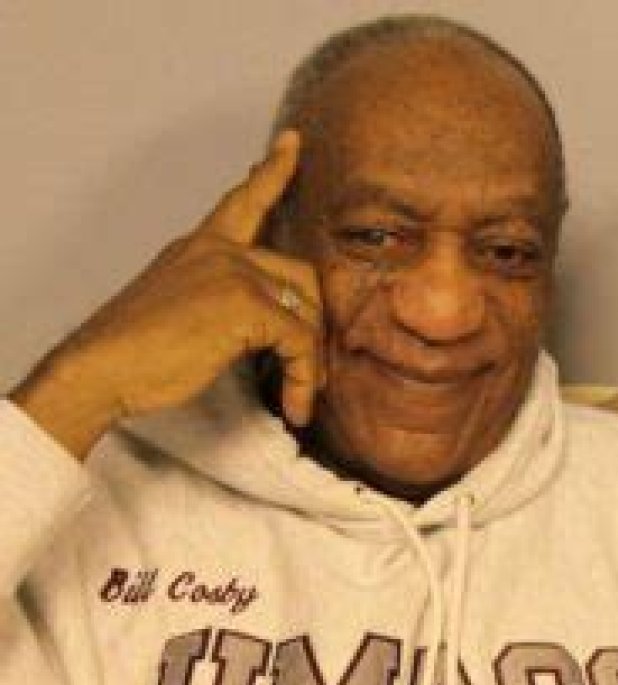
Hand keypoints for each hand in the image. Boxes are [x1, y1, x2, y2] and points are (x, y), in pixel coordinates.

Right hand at [10, 130, 323, 456]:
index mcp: (200, 247)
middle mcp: (220, 250)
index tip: (293, 143)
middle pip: (300, 273)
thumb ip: (215, 299)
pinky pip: (299, 340)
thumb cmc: (133, 352)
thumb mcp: (177, 308)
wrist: (101, 367)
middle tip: (313, 368)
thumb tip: (255, 327)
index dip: (272, 171)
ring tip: (301, 396)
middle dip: (314, 323)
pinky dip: (304, 378)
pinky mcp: (245, 305)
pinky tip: (295, 406)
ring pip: (307, 311)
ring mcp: (234, 273)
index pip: (244, 200)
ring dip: (312, 361)